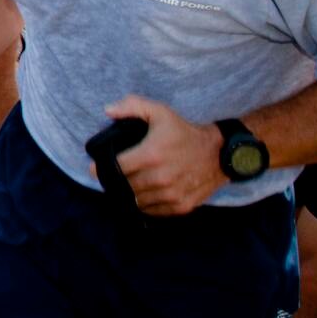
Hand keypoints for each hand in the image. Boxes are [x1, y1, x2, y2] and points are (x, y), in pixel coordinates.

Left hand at [106, 95, 220, 215]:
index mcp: (151, 154)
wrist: (220, 153)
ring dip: (129, 195)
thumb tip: (107, 110)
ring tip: (126, 186)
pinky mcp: (182, 206)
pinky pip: (154, 211)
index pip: (116, 168)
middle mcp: (161, 177)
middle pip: (124, 187)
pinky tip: (143, 195)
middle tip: (111, 177)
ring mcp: (172, 194)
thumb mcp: (160, 112)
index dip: (102, 168)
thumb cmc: (185, 132)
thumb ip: (132, 106)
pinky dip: (145, 206)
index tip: (96, 168)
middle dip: (114, 182)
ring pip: (137, 201)